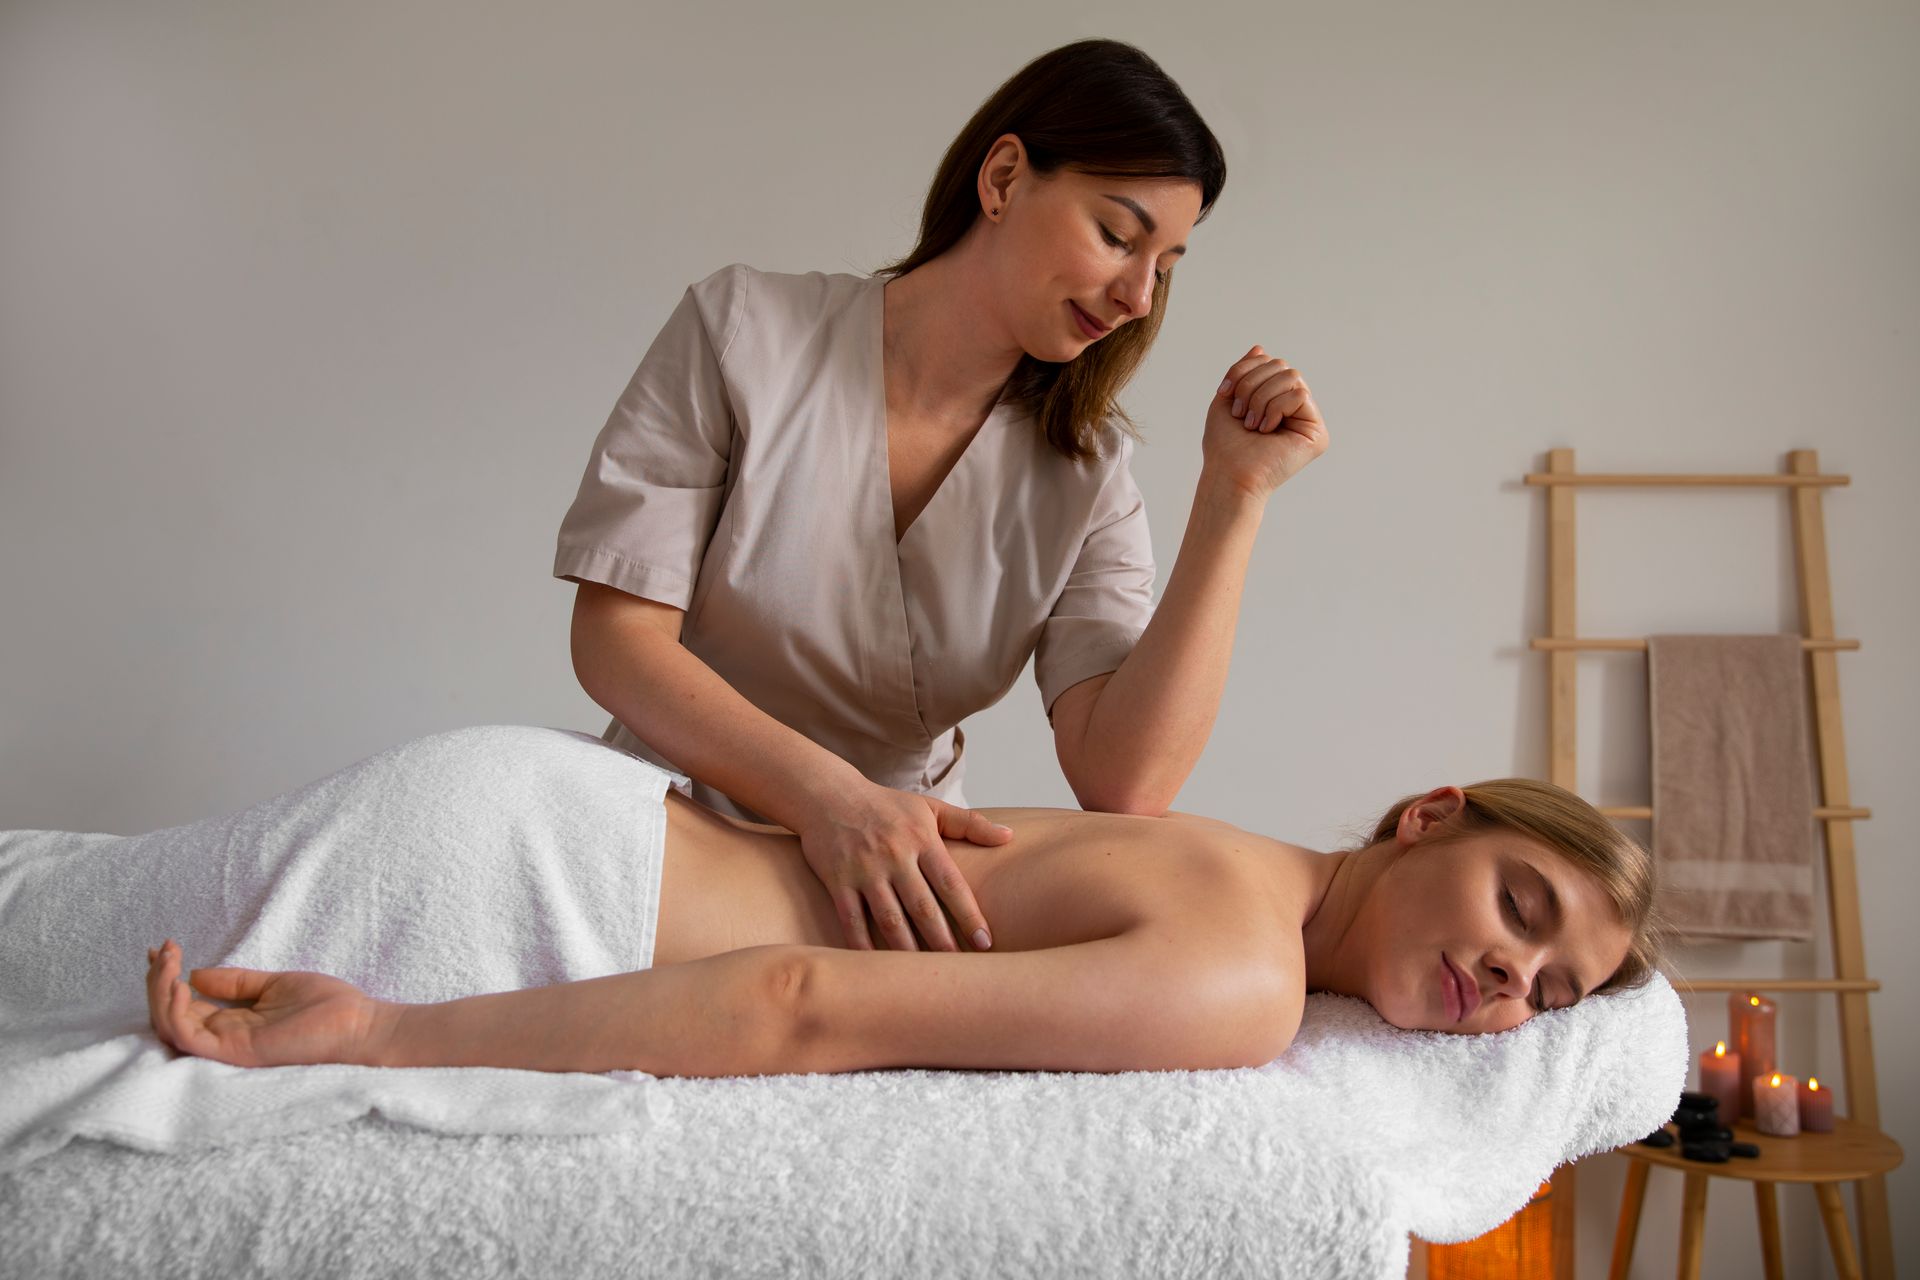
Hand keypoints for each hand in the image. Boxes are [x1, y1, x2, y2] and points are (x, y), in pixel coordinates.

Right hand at [144, 938, 391, 1067]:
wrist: (359, 1024)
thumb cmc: (327, 1007)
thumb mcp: (274, 984)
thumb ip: (236, 982)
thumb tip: (197, 973)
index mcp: (232, 1022)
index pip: (184, 1004)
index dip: (166, 977)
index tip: (161, 948)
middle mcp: (224, 1036)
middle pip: (169, 1015)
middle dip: (156, 981)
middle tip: (161, 950)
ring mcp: (227, 1046)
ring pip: (170, 1027)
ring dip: (160, 992)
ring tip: (167, 962)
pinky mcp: (235, 1051)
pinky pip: (189, 1038)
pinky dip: (174, 1011)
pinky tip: (178, 984)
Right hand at [795, 782, 1009, 951]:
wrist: (828, 795)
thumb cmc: (885, 805)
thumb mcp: (929, 807)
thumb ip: (970, 823)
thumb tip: (1009, 836)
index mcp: (921, 840)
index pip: (951, 882)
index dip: (969, 914)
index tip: (985, 942)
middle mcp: (894, 856)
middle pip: (922, 906)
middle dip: (942, 940)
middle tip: (959, 969)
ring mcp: (864, 870)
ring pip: (889, 918)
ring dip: (907, 950)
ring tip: (922, 976)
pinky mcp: (838, 882)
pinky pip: (851, 920)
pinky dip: (862, 945)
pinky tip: (875, 967)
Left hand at [1205, 345, 1328, 499]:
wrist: (1228, 474)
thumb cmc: (1225, 444)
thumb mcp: (1228, 398)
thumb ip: (1244, 373)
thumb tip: (1260, 348)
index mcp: (1276, 400)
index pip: (1269, 362)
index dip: (1244, 370)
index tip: (1224, 392)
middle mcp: (1296, 409)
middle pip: (1282, 365)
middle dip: (1252, 384)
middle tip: (1240, 413)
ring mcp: (1308, 421)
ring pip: (1292, 377)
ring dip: (1262, 398)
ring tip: (1252, 423)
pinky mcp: (1317, 434)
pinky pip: (1300, 396)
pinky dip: (1276, 409)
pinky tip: (1266, 430)